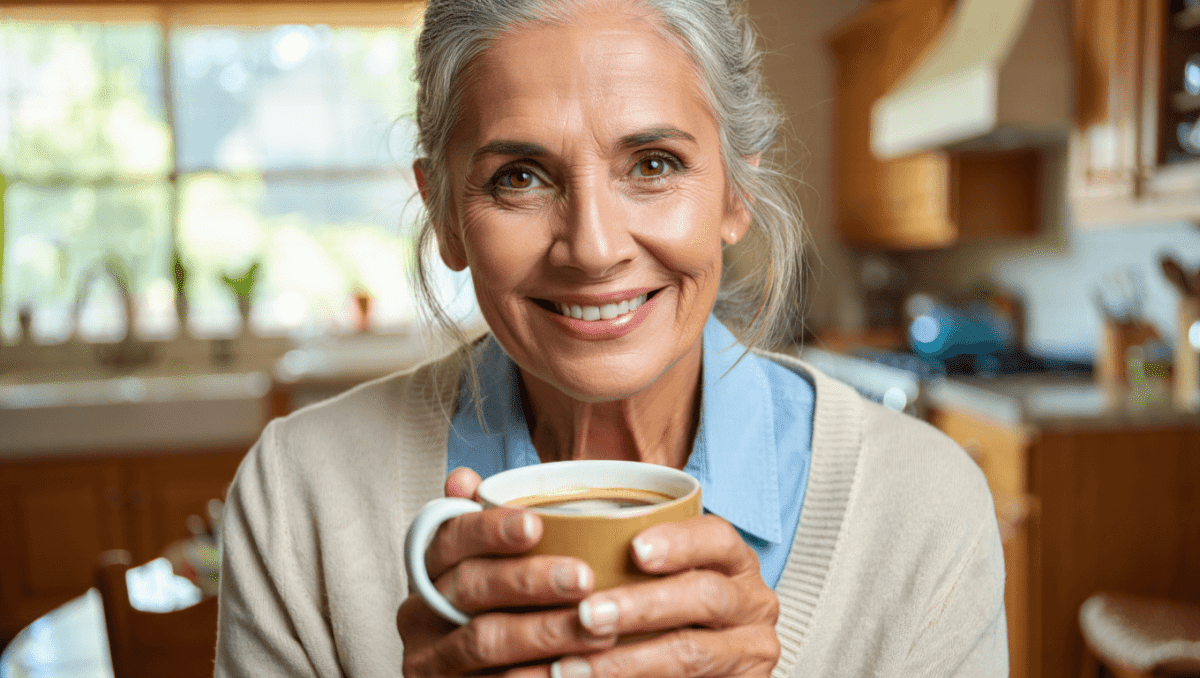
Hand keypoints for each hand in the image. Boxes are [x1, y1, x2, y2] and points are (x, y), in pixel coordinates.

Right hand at [398, 468, 618, 676]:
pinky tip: (575, 671)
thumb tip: (463, 479)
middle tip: (583, 577)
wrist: (481, 677)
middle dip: (529, 580)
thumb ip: (484, 528)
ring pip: (483, 640)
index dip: (490, 529)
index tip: (535, 524)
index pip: (452, 538)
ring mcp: (430, 660)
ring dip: (544, 633)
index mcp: (429, 570)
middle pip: (470, 588)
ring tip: (598, 629)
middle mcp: (419, 613)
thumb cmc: (493, 614)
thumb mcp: (486, 568)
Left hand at [551, 515, 779, 677]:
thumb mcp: (661, 581)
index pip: (716, 538)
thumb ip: (631, 566)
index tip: (635, 550)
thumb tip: (563, 542)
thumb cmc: (670, 615)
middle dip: (642, 606)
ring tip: (572, 667)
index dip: (679, 542)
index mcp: (734, 562)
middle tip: (588, 615)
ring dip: (628, 661)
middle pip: (704, 595)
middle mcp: (753, 602)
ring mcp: (751, 650)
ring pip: (692, 653)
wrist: (692, 673)